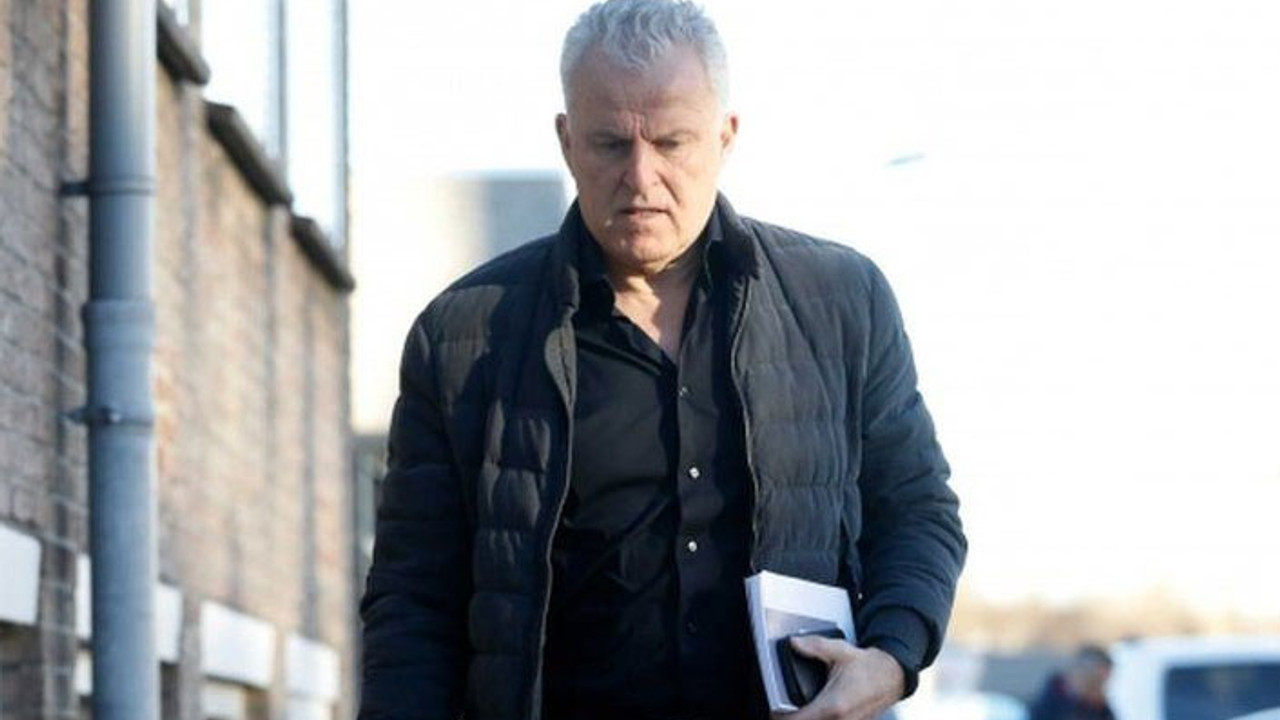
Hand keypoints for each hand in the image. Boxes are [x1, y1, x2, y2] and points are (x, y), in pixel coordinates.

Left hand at [772, 637, 904, 719]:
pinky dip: (818, 719)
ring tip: (796, 710)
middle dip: (791, 718)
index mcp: (832, 706)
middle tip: (782, 709)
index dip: (779, 716)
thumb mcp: (839, 651)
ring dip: (805, 718)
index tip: (775, 709)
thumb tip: (795, 642)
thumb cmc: (870, 668)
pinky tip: (814, 711)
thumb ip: (813, 646)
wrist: (892, 676)